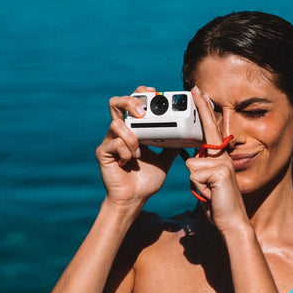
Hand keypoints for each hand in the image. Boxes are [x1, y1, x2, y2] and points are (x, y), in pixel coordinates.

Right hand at [96, 88, 177, 205]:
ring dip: (131, 137)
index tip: (153, 92)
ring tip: (139, 153)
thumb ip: (172, 145)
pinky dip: (125, 152)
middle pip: (116, 103)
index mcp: (134, 129)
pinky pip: (114, 143)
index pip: (133, 102)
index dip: (140, 93)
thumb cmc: (146, 180)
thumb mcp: (165, 159)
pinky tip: (129, 162)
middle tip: (143, 114)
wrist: (134, 199)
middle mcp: (120, 131)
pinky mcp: (104, 153)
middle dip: (130, 102)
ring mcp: (110, 141)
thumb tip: (187, 135)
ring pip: (116, 124)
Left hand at [185, 87, 248, 230]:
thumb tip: (191, 159)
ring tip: (207, 191)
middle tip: (195, 89)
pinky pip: (195, 174)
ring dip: (195, 182)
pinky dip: (198, 188)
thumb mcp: (206, 181)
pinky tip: (210, 194)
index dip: (204, 110)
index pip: (210, 129)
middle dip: (202, 110)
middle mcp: (223, 156)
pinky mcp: (221, 173)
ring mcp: (223, 163)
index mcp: (219, 157)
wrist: (230, 219)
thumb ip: (201, 168)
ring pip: (192, 164)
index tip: (199, 93)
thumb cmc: (216, 201)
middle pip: (208, 130)